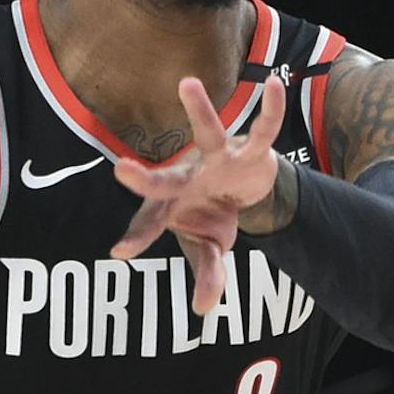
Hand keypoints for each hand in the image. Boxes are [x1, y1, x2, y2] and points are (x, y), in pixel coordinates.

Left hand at [110, 75, 287, 315]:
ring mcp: (217, 160)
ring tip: (186, 83)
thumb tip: (202, 310)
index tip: (120, 252)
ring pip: (206, 135)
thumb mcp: (209, 247)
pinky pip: (263, 130)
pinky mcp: (249, 151)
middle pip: (164, 181)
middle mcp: (188, 177)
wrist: (240, 187)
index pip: (150, 223)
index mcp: (171, 204)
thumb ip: (207, 273)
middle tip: (121, 172)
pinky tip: (273, 83)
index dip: (138, 237)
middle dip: (144, 180)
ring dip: (198, 111)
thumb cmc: (211, 214)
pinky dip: (271, 110)